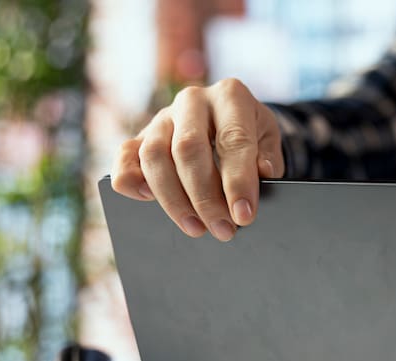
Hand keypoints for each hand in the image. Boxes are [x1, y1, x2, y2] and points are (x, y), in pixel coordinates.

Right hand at [111, 78, 284, 241]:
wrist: (229, 118)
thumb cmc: (251, 132)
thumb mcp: (269, 138)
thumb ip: (268, 156)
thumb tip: (263, 173)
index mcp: (231, 96)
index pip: (233, 140)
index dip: (238, 181)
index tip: (243, 215)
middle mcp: (193, 101)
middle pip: (188, 149)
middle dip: (205, 197)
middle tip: (222, 229)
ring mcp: (163, 116)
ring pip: (154, 155)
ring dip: (173, 199)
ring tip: (196, 228)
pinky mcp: (142, 134)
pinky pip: (126, 155)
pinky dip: (131, 180)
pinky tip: (146, 201)